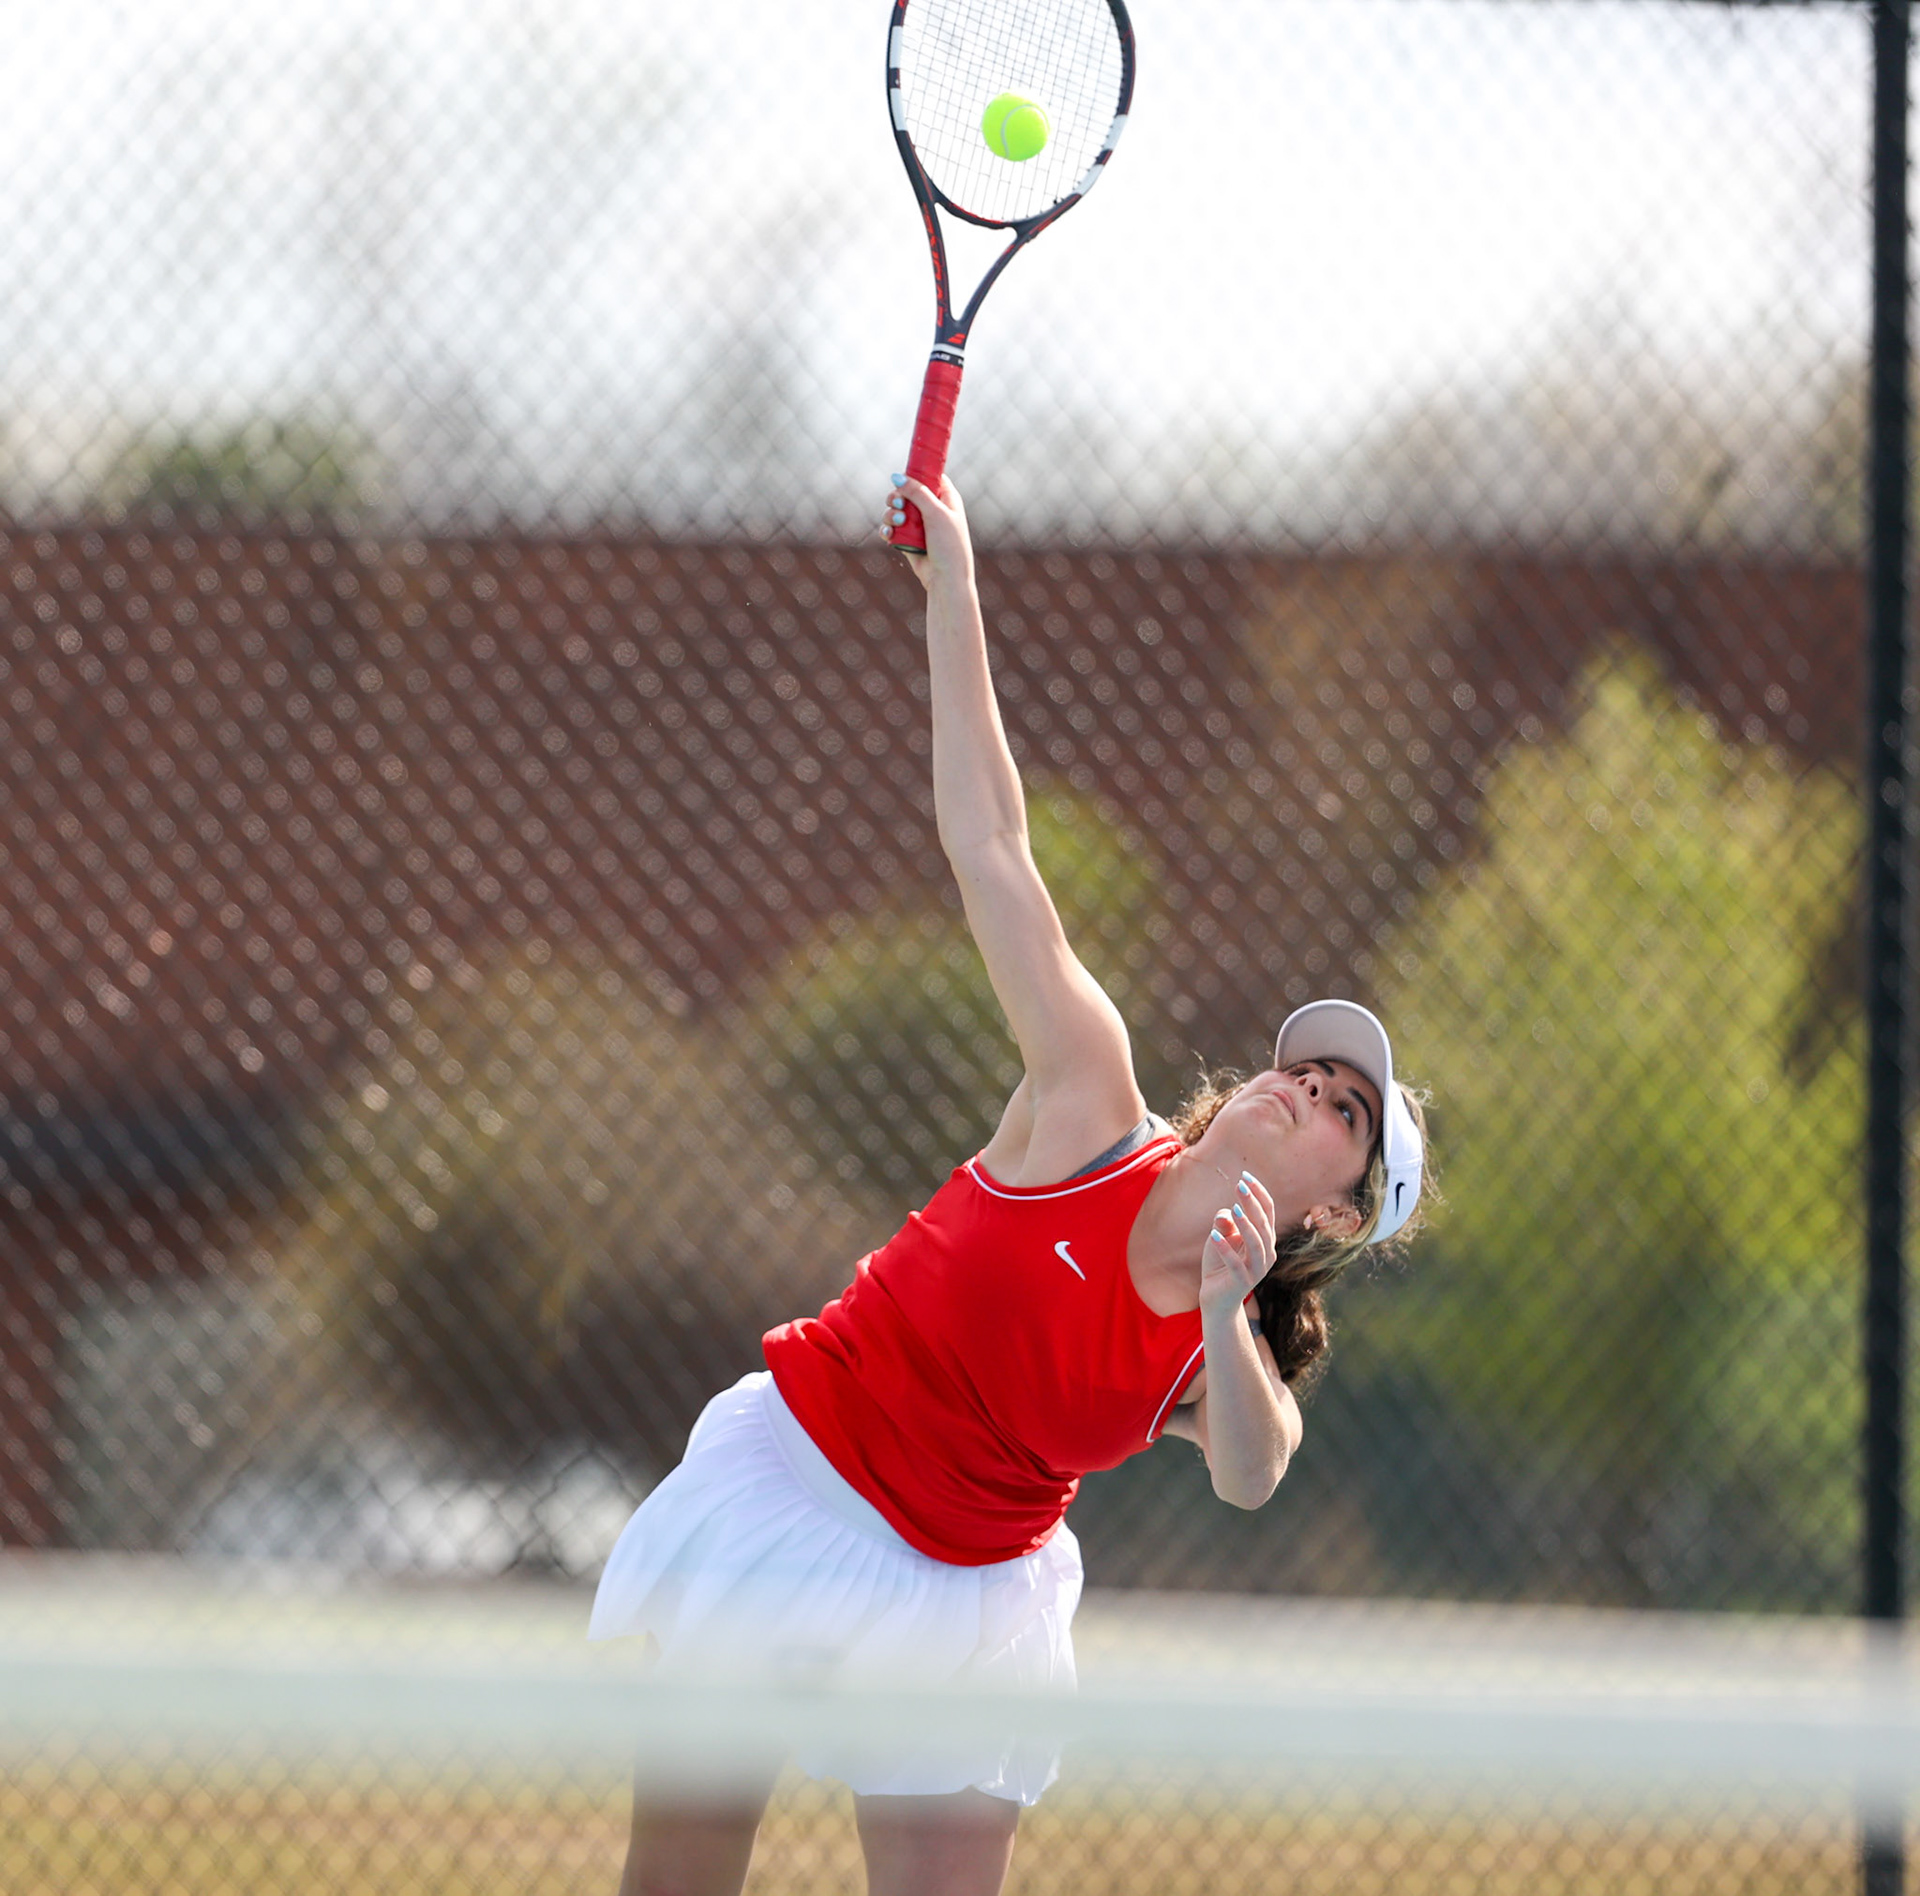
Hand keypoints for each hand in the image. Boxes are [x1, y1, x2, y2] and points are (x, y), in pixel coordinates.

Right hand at [883, 473, 972, 593]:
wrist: (946, 579)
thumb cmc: (949, 545)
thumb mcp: (936, 513)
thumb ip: (917, 492)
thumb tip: (897, 476)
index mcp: (946, 499)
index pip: (930, 476)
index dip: (916, 472)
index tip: (903, 473)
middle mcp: (933, 510)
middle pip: (908, 492)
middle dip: (897, 496)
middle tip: (897, 503)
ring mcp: (920, 525)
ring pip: (897, 510)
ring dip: (891, 514)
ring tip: (896, 523)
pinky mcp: (908, 540)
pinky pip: (893, 529)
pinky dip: (888, 530)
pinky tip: (889, 535)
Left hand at [1199, 1170, 1276, 1317]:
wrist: (1216, 1299)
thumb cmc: (1220, 1263)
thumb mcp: (1220, 1236)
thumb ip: (1224, 1222)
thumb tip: (1225, 1214)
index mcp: (1265, 1240)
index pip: (1267, 1212)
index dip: (1258, 1193)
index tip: (1245, 1176)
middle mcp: (1266, 1254)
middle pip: (1264, 1224)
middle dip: (1252, 1203)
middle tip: (1239, 1185)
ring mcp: (1256, 1270)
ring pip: (1257, 1244)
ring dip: (1246, 1225)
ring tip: (1233, 1208)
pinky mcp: (1242, 1282)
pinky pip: (1236, 1264)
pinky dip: (1225, 1249)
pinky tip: (1213, 1235)